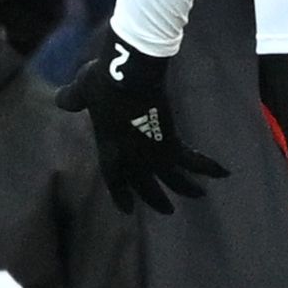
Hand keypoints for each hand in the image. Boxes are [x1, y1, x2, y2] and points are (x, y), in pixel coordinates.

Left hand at [55, 29, 227, 213]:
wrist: (127, 76)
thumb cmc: (103, 81)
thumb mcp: (83, 91)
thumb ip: (73, 99)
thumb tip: (63, 100)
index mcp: (108, 149)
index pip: (114, 181)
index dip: (121, 195)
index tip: (128, 209)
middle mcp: (131, 159)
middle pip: (145, 187)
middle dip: (156, 200)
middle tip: (167, 210)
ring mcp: (151, 154)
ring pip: (172, 180)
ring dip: (185, 189)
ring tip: (199, 195)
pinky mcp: (171, 144)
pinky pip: (193, 160)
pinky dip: (208, 166)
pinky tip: (224, 173)